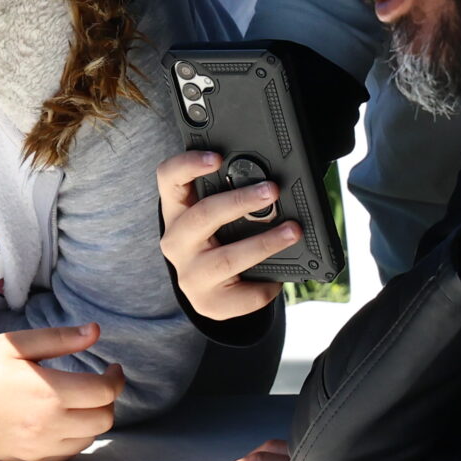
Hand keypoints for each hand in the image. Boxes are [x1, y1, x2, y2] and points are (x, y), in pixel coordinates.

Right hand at [0, 322, 124, 460]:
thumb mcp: (15, 343)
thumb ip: (59, 338)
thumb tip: (95, 332)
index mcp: (47, 392)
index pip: (104, 392)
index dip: (115, 378)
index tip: (112, 368)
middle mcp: (48, 424)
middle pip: (104, 419)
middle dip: (107, 400)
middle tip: (98, 384)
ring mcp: (40, 446)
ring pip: (90, 438)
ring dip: (93, 419)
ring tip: (80, 402)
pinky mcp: (31, 459)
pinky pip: (69, 453)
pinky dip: (76, 437)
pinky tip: (64, 420)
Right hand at [156, 150, 296, 321]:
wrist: (216, 293)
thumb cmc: (222, 244)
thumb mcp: (220, 218)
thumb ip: (234, 197)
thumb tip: (272, 185)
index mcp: (177, 212)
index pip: (169, 179)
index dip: (188, 164)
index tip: (216, 157)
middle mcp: (176, 242)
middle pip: (202, 216)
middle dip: (240, 201)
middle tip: (272, 190)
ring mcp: (189, 275)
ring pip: (227, 258)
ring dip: (264, 243)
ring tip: (291, 231)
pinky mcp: (208, 303)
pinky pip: (243, 293)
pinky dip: (266, 284)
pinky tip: (279, 277)